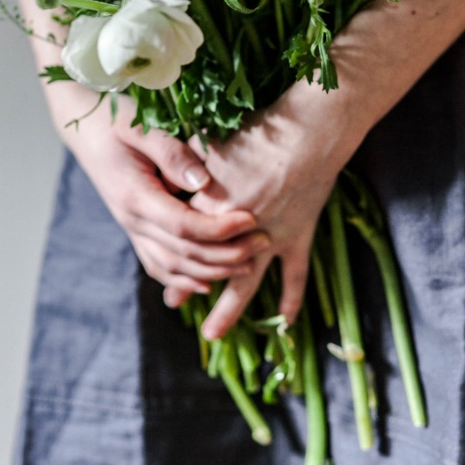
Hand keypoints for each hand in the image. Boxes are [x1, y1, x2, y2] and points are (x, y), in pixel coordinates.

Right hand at [57, 88, 268, 297]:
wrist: (85, 132)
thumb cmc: (114, 121)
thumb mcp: (141, 128)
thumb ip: (171, 153)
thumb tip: (202, 181)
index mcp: (134, 195)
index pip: (182, 225)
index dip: (219, 228)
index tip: (252, 219)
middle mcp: (131, 220)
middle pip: (182, 253)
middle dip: (226, 254)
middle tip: (264, 242)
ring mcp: (132, 229)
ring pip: (172, 267)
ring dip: (212, 272)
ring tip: (249, 265)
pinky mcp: (136, 231)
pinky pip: (159, 266)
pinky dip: (185, 279)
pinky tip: (209, 282)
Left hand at [180, 84, 352, 338]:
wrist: (310, 131)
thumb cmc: (260, 129)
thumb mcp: (213, 141)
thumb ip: (187, 160)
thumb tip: (165, 170)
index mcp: (211, 204)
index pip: (182, 234)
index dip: (167, 252)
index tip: (154, 262)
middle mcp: (236, 229)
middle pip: (206, 266)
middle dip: (188, 286)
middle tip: (172, 303)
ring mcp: (270, 237)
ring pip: (245, 283)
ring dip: (227, 310)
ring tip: (211, 334)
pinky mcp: (298, 236)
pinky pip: (295, 275)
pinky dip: (290, 299)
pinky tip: (285, 324)